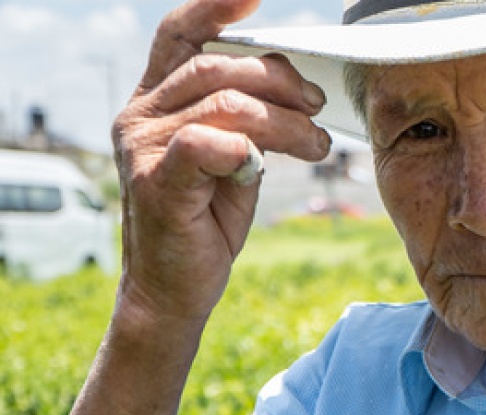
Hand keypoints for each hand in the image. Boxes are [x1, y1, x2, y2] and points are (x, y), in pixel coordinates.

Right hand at [112, 0, 330, 322]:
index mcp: (157, 102)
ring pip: (226, 105)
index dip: (215, 10)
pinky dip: (247, 151)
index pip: (180, 36)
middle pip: (219, 69)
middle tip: (318, 107)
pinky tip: (264, 168)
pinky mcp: (154, 181)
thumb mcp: (234, 161)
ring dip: (285, 122)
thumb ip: (249, 121)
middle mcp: (141, 116)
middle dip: (280, 82)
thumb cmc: (206, 223)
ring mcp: (142, 147)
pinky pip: (206, 144)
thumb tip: (296, 92)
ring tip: (317, 144)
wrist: (177, 289)